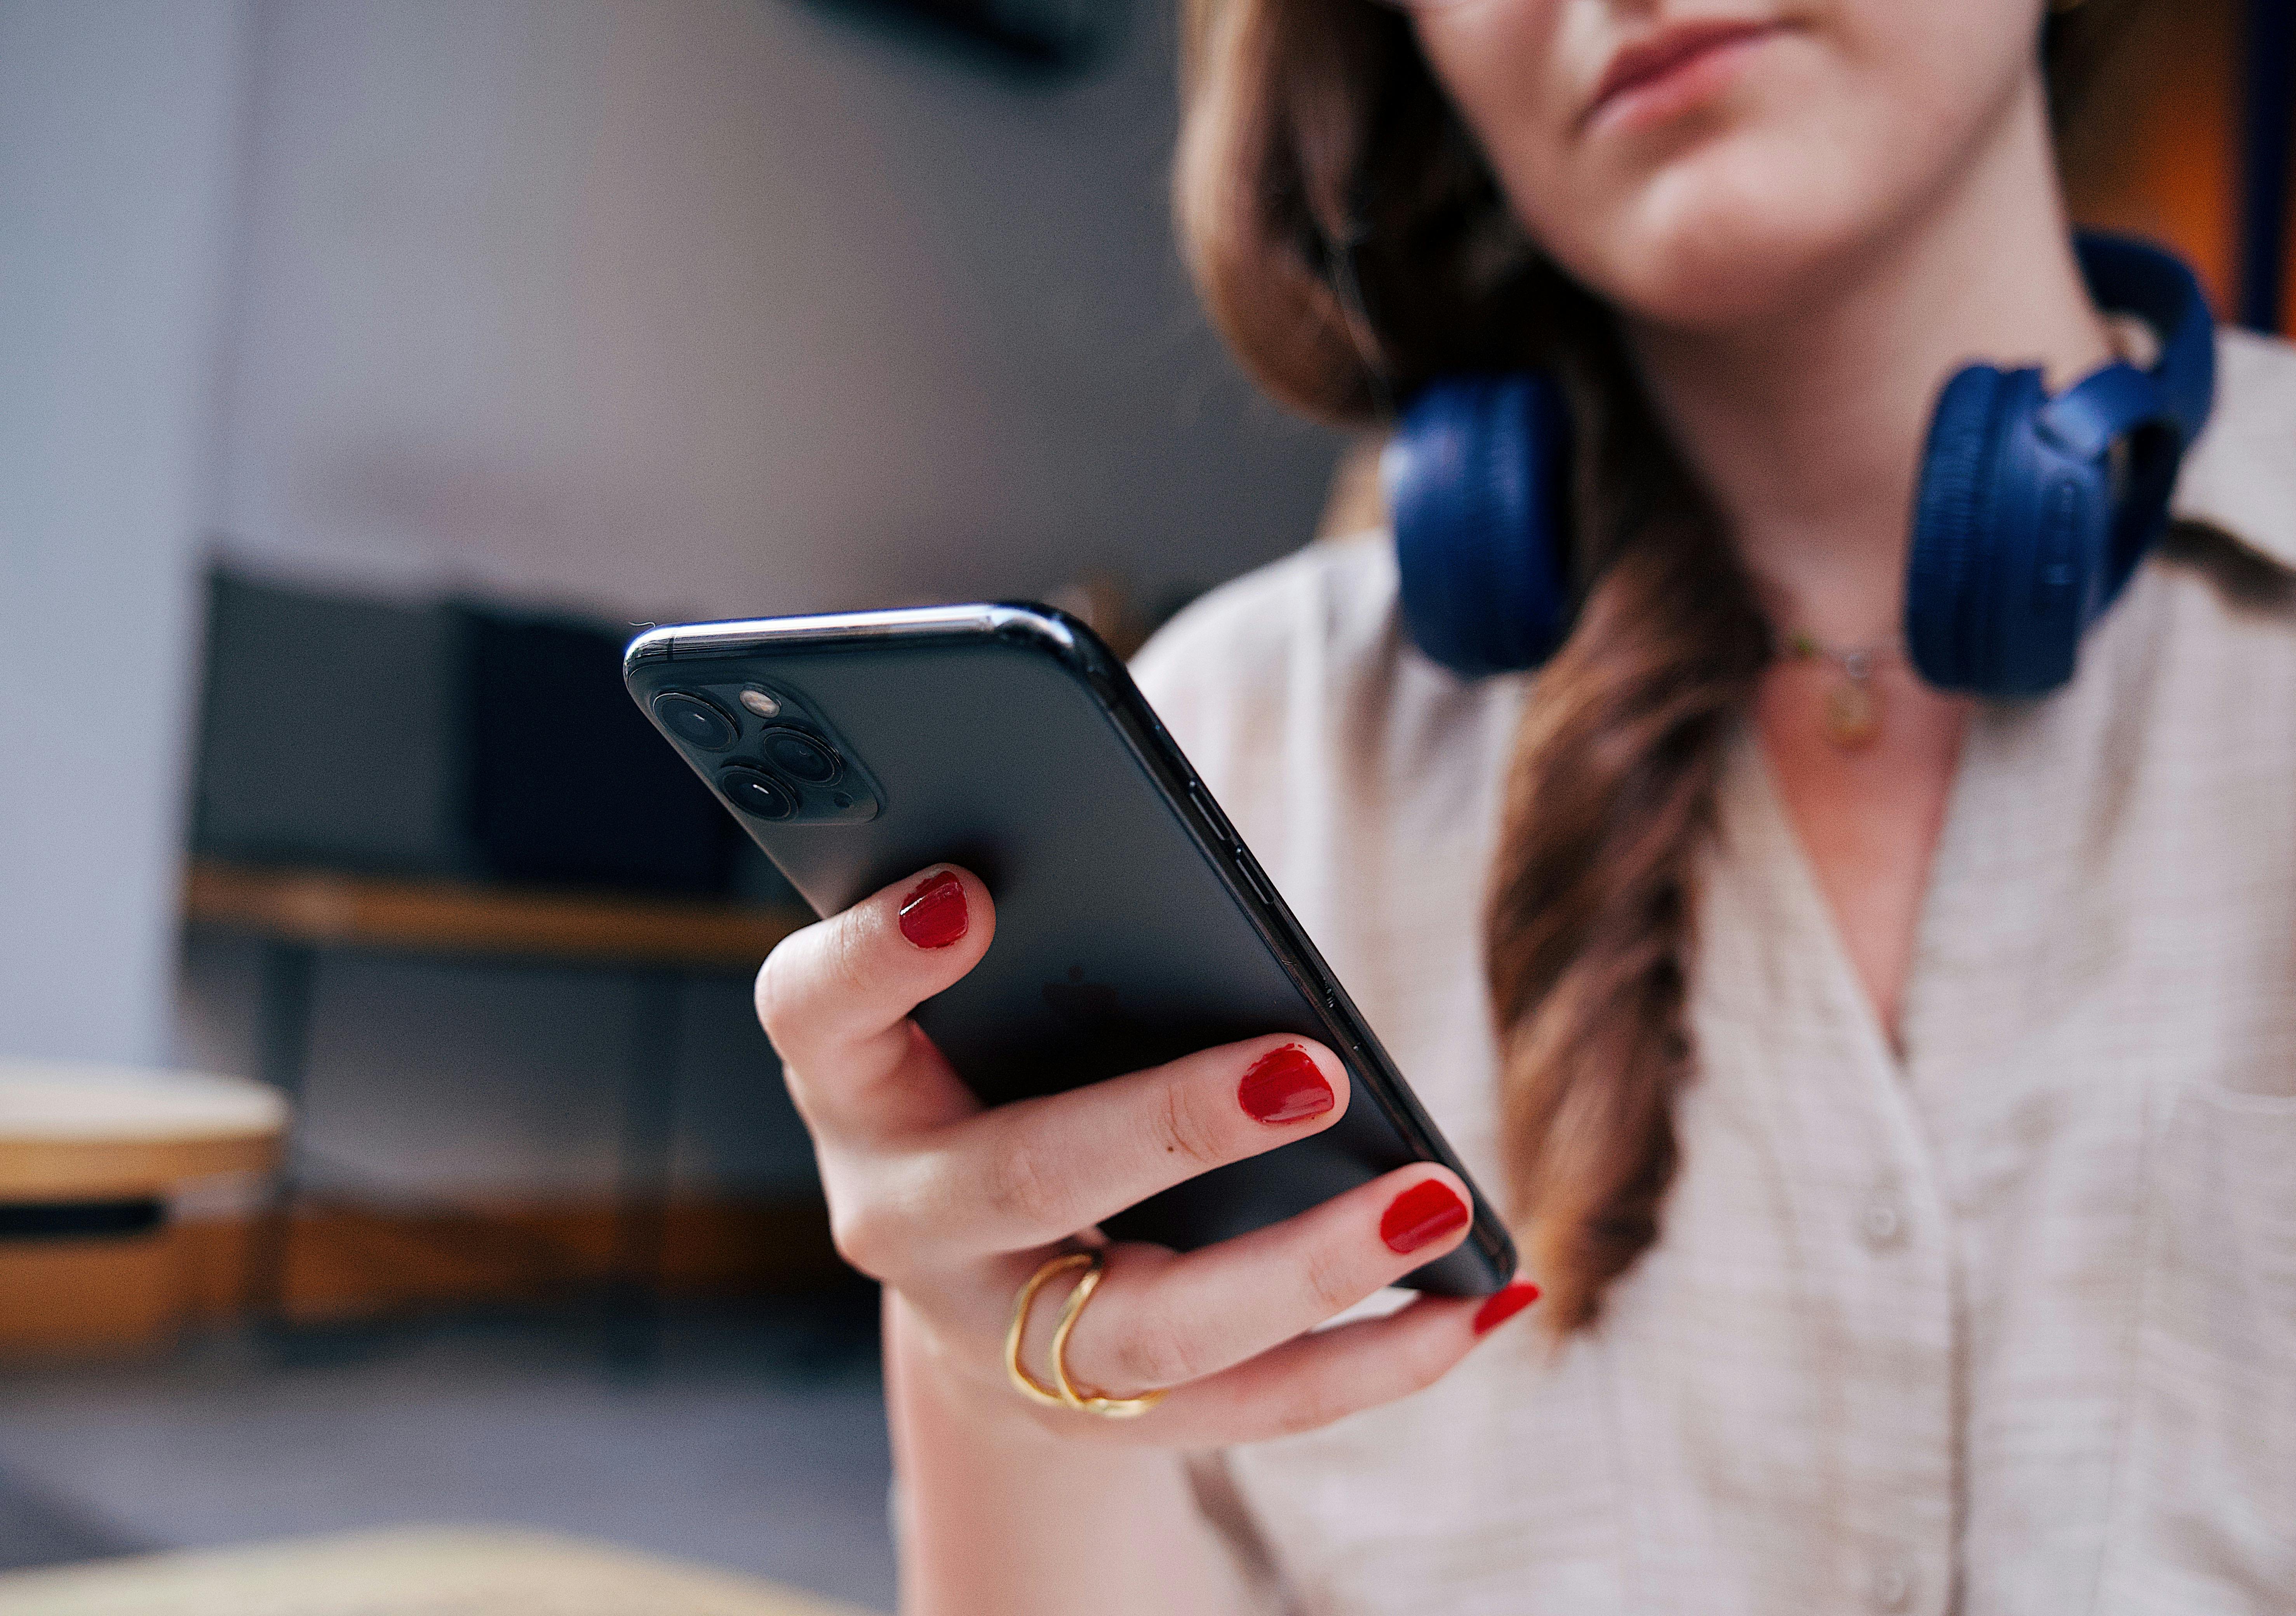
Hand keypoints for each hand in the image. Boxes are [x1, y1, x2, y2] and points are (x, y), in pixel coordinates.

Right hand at [756, 864, 1536, 1443]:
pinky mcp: (1096, 1417)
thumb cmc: (998, 1067)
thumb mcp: (982, 993)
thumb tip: (1180, 871)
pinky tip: (1473, 1307)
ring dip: (1306, 1266)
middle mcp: (905, 1219)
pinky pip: (1246, 1410)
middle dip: (1168, 1125)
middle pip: (1020, 1181)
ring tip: (1435, 1201)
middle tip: (1308, 1067)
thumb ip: (1050, 928)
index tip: (966, 893)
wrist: (975, 1269)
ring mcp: (996, 1337)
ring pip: (1147, 1329)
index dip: (875, 959)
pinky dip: (1373, 1363)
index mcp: (858, 1085)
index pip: (818, 1013)